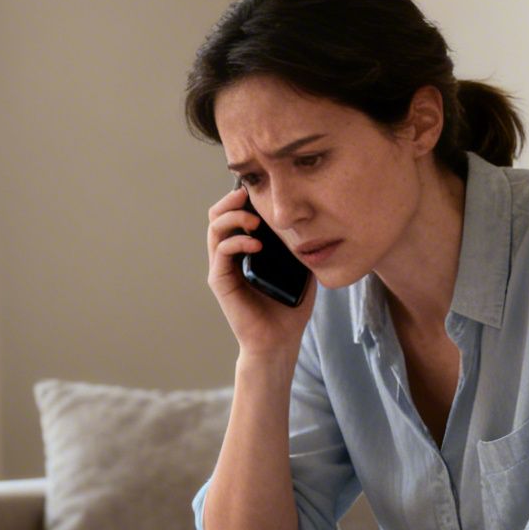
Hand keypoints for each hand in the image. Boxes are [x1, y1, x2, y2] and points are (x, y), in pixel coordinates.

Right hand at [206, 186, 314, 359]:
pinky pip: (221, 252)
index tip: (261, 188)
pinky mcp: (220, 282)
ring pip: (215, 228)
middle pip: (218, 215)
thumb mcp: (301, 268)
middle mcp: (229, 255)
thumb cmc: (289, 307)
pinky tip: (255, 244)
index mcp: (245, 249)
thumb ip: (299, 244)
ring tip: (254, 220)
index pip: (235, 214)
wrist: (279, 340)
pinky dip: (236, 242)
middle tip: (248, 194)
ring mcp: (222, 268)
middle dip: (231, 199)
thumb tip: (313, 221)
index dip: (242, 197)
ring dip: (233, 217)